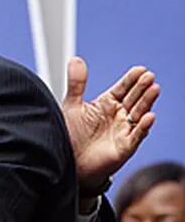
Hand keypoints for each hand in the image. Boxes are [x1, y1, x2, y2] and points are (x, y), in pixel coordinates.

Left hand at [62, 57, 159, 194]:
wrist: (68, 161)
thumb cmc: (70, 135)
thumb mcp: (72, 106)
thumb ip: (76, 83)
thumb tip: (75, 59)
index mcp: (105, 105)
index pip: (122, 89)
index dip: (131, 80)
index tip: (140, 69)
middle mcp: (117, 116)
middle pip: (133, 98)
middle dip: (142, 87)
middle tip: (149, 76)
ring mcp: (123, 131)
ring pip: (139, 114)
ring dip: (147, 102)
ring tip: (154, 89)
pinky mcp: (125, 147)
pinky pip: (137, 135)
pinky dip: (144, 126)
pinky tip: (149, 116)